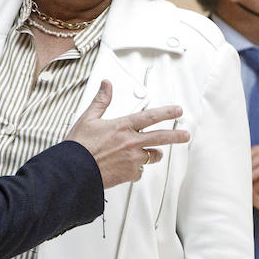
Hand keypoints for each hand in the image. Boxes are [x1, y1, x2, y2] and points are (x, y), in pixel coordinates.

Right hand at [65, 81, 190, 188]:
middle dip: (177, 136)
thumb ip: (101, 101)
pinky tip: (127, 168)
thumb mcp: (88, 118)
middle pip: (162, 137)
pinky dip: (136, 170)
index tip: (178, 111)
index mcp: (123, 126)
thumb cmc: (79, 147)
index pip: (151, 116)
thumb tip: (106, 84)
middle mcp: (131, 142)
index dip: (167, 112)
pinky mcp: (130, 174)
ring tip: (154, 153)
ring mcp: (133, 159)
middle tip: (186, 135)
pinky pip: (139, 171)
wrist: (73, 171)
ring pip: (153, 156)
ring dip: (155, 154)